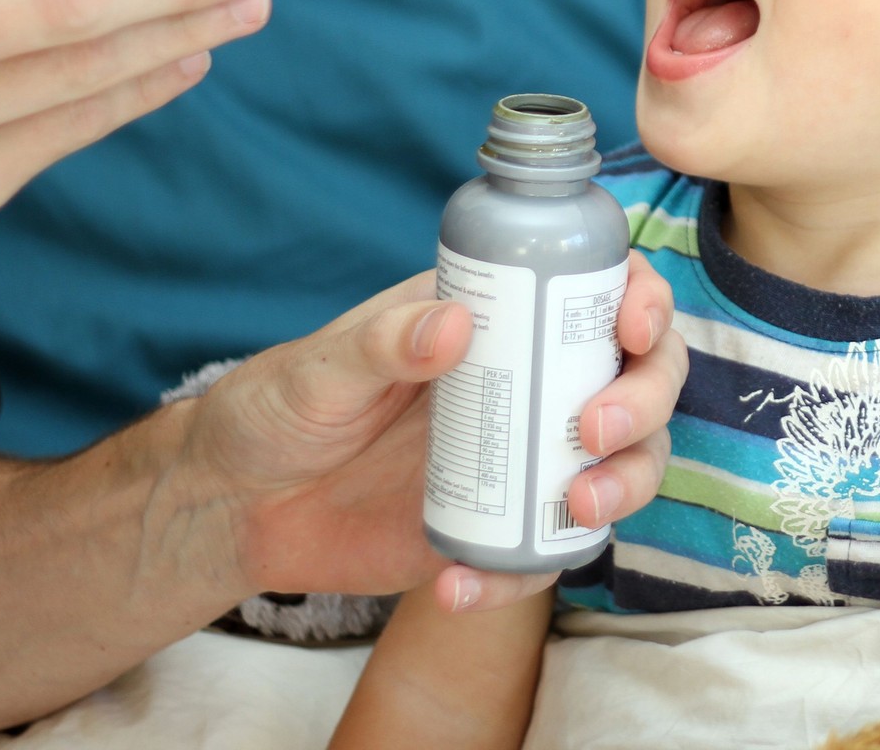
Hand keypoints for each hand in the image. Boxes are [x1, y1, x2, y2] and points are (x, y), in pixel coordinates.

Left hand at [178, 254, 685, 612]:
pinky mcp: (498, 533)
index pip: (598, 294)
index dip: (644, 300)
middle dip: (644, 403)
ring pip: (622, 466)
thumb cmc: (277, 409)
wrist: (236, 507)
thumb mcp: (320, 367)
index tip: (633, 327)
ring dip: (625, 486)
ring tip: (575, 509)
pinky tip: (459, 586)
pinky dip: (520, 576)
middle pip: (637, 382)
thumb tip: (454, 323)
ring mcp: (522, 461)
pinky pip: (544, 555)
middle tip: (595, 432)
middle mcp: (529, 384)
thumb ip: (381, 343)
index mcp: (498, 320)